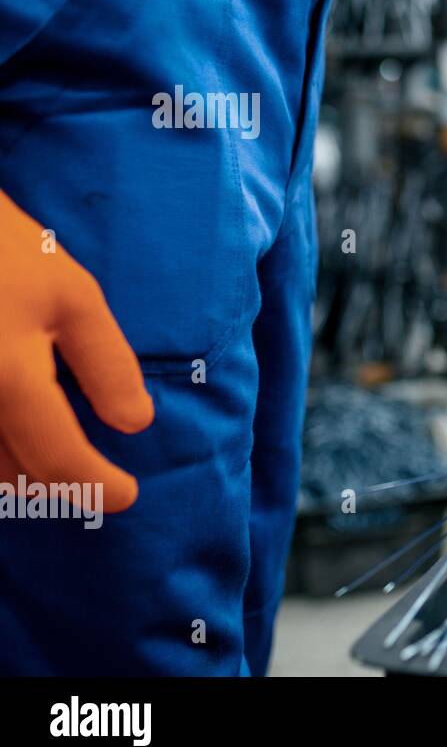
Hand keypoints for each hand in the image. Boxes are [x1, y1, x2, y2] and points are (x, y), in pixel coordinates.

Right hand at [0, 190, 152, 511]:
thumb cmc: (4, 251)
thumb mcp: (72, 297)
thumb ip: (106, 365)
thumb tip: (134, 424)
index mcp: (8, 378)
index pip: (57, 459)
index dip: (95, 487)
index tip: (125, 495)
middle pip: (11, 474)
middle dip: (55, 482)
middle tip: (91, 476)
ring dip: (16, 471)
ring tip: (52, 458)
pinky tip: (15, 430)